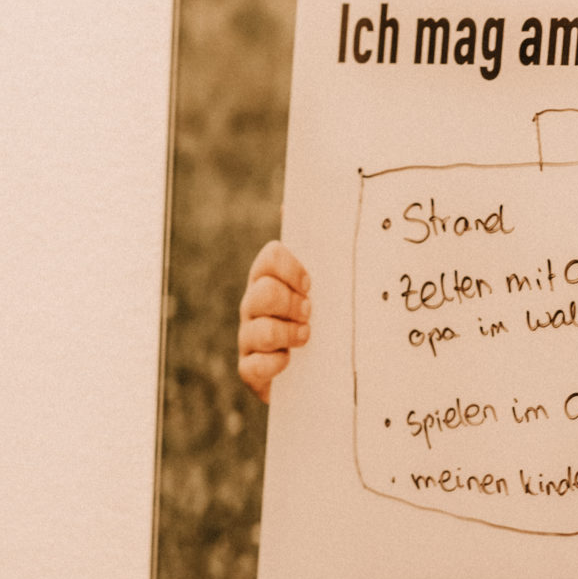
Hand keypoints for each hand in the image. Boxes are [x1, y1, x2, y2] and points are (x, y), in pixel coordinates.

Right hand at [237, 241, 312, 403]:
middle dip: (291, 303)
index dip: (290, 267)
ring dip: (288, 334)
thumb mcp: (328, 288)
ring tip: (307, 338)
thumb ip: (318, 251)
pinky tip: (290, 363)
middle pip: (262, 292)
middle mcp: (254, 305)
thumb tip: (292, 206)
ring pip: (259, 330)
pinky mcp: (250, 370)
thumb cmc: (323, 322)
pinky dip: (275, 364)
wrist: (320, 372)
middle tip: (311, 313)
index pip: (270, 257)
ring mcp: (248, 337)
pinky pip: (253, 366)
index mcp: (271, 278)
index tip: (311, 282)